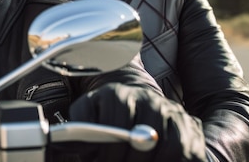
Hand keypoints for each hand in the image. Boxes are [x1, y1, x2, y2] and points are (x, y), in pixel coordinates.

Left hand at [69, 83, 206, 161]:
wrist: (134, 99)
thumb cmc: (105, 114)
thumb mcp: (86, 115)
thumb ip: (76, 130)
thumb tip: (59, 142)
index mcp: (117, 95)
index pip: (115, 125)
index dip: (108, 151)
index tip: (100, 161)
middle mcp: (147, 99)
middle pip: (143, 138)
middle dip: (127, 160)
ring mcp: (170, 111)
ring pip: (169, 146)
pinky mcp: (189, 125)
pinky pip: (185, 151)